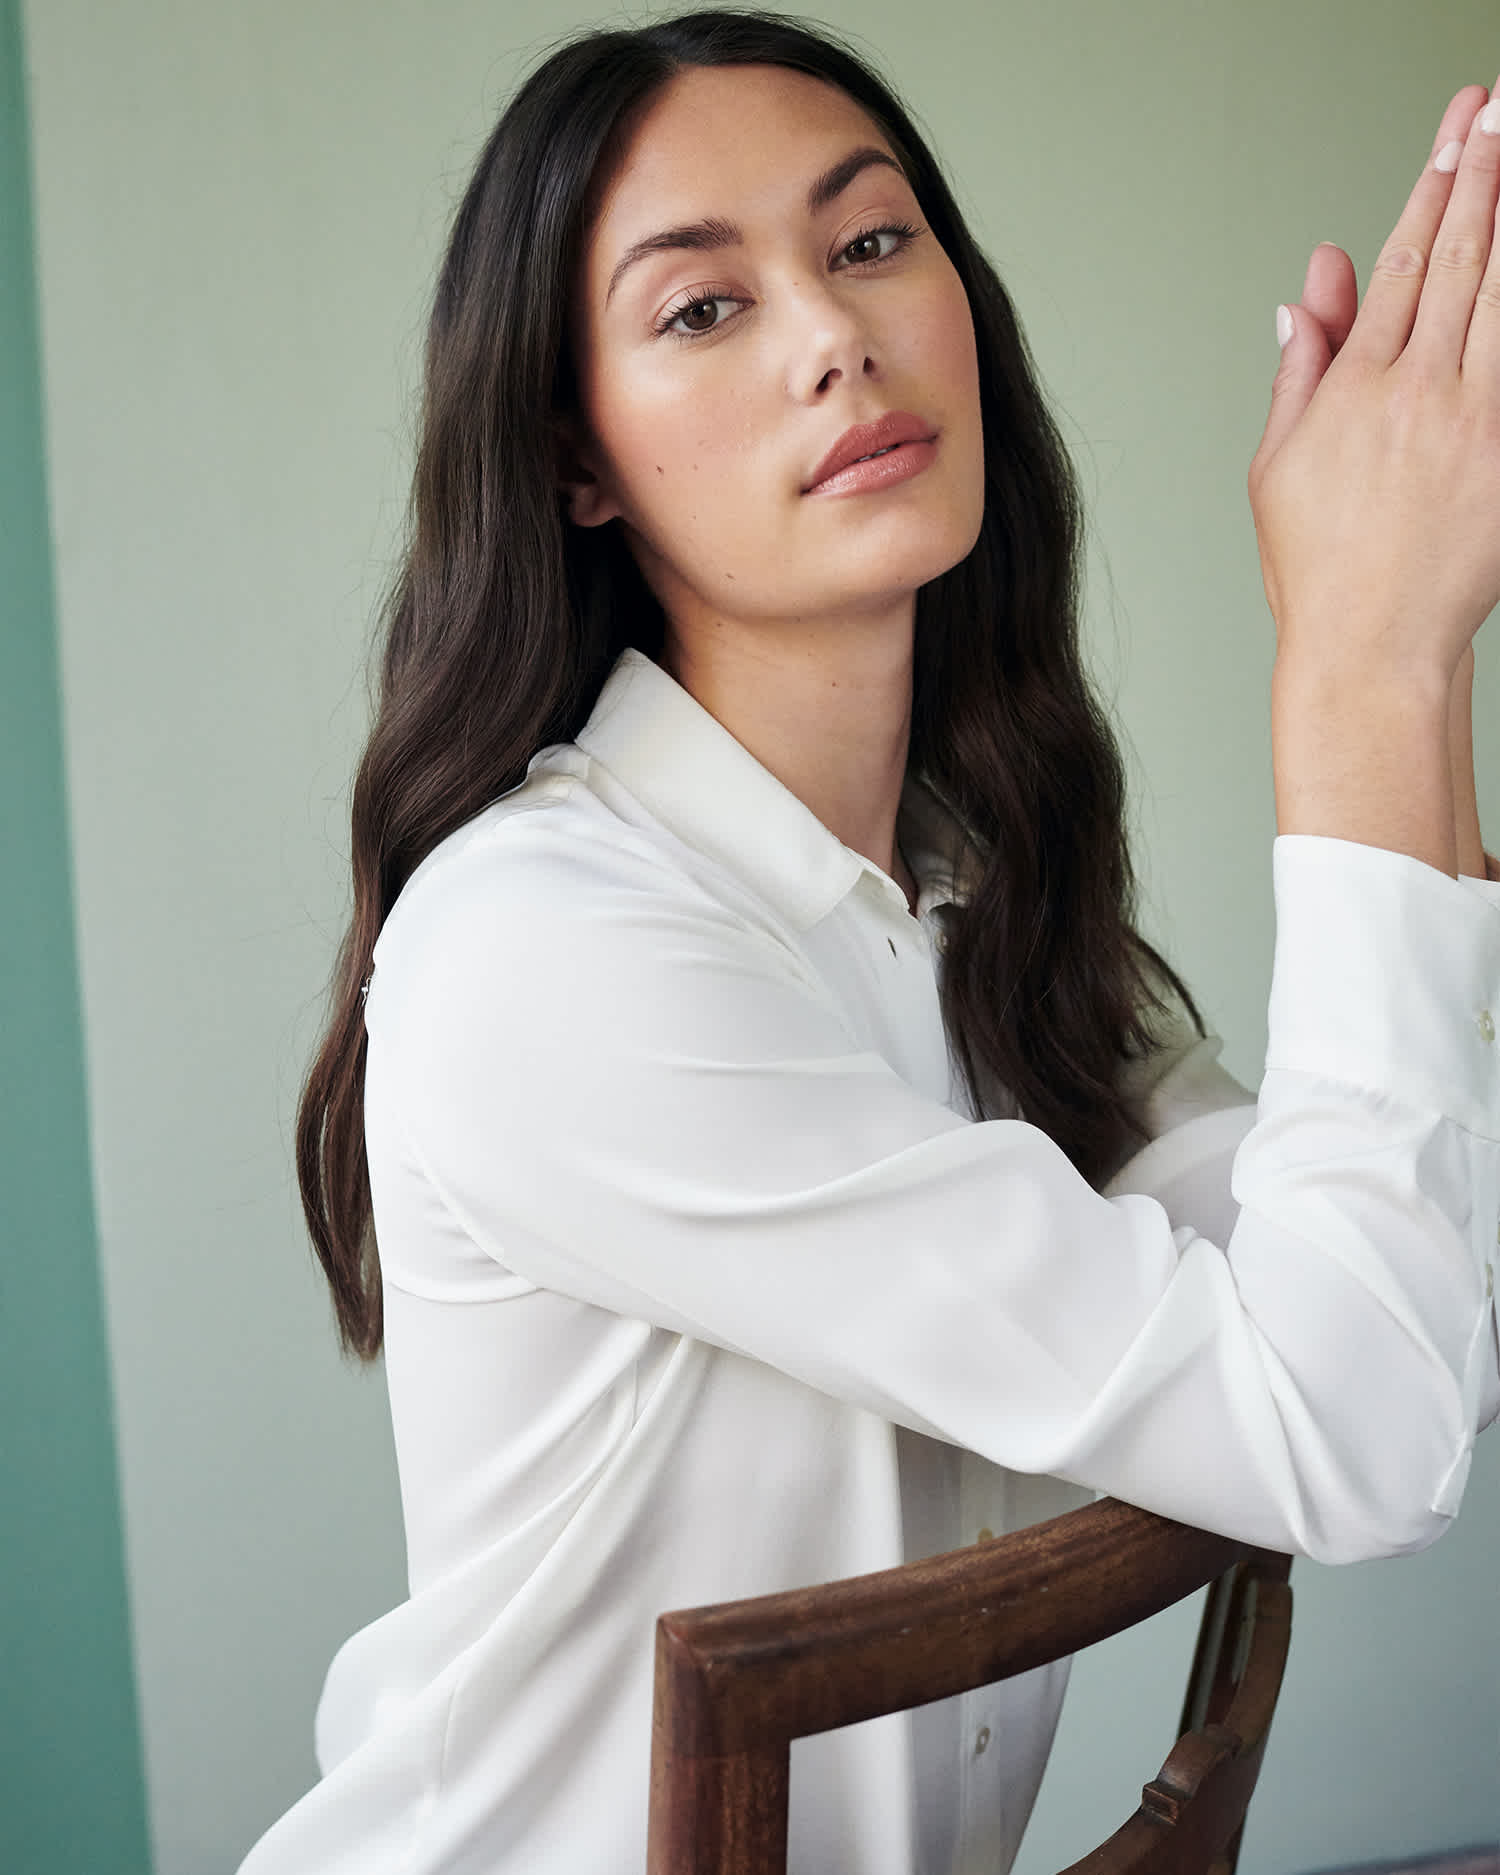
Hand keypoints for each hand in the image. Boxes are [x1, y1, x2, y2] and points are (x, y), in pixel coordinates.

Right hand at [1250, 80, 1499, 687]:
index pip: (1400, 263)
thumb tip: (1309, 292)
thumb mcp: (1277, 466)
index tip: (1459, 129)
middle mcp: (1420, 394)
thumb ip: (1302, 369)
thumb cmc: (1320, 569)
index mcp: (1356, 391)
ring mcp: (1476, 422)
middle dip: (1488, 171)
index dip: (1433, 186)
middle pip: (1461, 258)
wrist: (1372, 646)